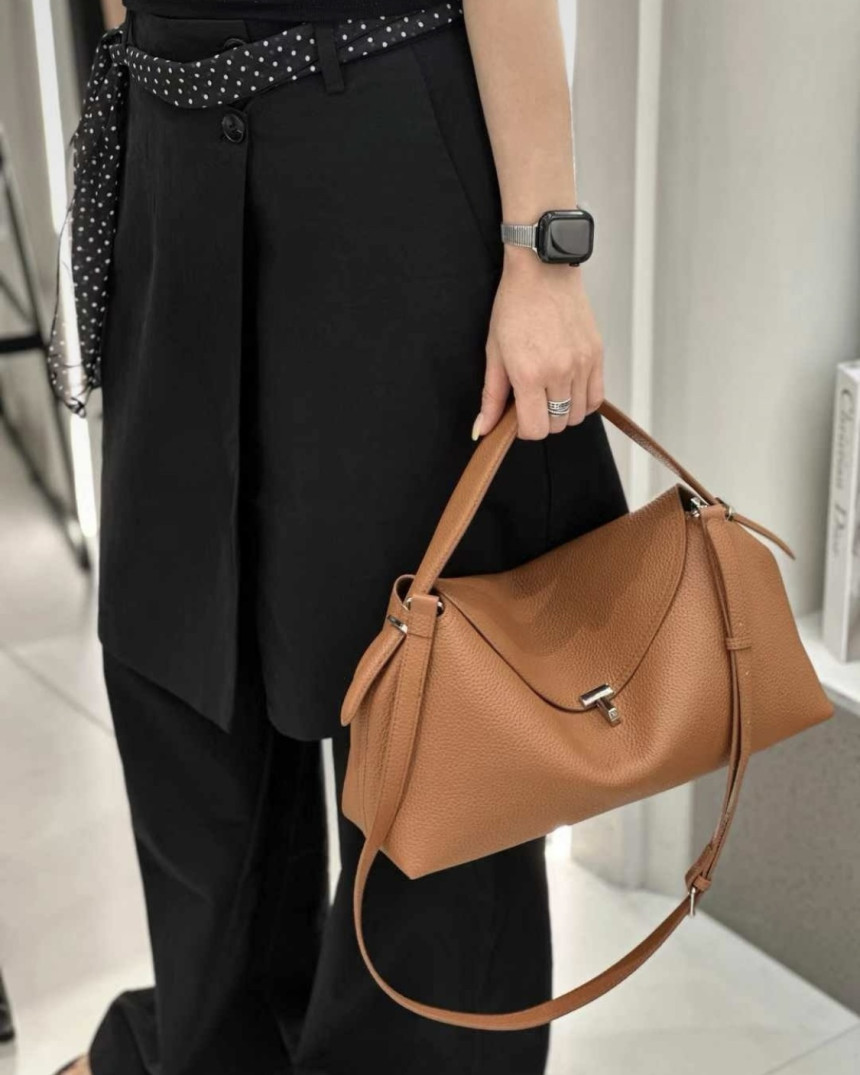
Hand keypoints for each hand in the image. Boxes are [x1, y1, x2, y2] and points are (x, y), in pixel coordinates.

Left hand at [472, 247, 604, 440]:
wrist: (543, 270)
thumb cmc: (515, 305)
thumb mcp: (494, 352)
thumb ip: (492, 396)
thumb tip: (483, 429)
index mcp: (529, 374)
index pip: (535, 430)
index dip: (524, 430)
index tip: (518, 417)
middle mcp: (559, 372)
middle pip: (557, 425)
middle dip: (542, 420)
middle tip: (531, 401)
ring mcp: (582, 364)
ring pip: (578, 415)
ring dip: (563, 412)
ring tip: (549, 392)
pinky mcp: (597, 355)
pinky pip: (596, 397)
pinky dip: (583, 401)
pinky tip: (569, 389)